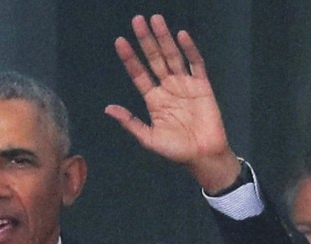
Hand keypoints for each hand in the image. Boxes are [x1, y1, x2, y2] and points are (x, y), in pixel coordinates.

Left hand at [104, 14, 239, 192]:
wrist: (202, 156)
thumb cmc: (175, 150)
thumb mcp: (148, 137)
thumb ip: (130, 122)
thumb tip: (108, 109)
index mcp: (153, 99)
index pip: (138, 73)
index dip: (130, 58)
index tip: (120, 41)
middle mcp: (168, 88)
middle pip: (154, 58)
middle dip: (146, 40)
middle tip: (137, 20)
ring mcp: (185, 85)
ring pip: (172, 56)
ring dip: (164, 38)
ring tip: (156, 20)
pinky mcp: (202, 86)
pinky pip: (195, 64)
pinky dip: (189, 50)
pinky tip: (181, 36)